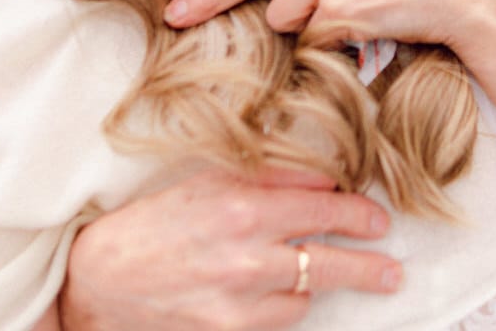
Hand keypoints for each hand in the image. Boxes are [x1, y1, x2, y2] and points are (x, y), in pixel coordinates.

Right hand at [57, 169, 400, 330]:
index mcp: (243, 207)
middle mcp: (247, 256)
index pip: (323, 207)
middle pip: (330, 262)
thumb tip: (326, 178)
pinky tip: (280, 291)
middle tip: (392, 269)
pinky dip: (286, 304)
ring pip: (307, 295)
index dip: (357, 212)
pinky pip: (281, 319)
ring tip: (329, 274)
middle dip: (370, 266)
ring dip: (318, 283)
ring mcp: (240, 301)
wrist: (103, 281)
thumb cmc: (157, 222)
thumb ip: (270, 179)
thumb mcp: (210, 181)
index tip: (376, 218)